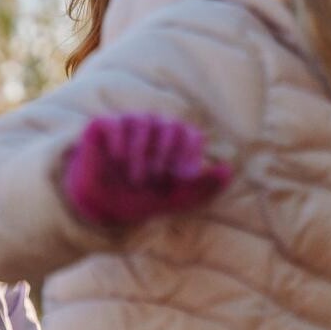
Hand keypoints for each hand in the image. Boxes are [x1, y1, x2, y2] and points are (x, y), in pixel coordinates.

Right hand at [62, 113, 232, 225]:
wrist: (101, 206)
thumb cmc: (141, 199)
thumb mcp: (176, 198)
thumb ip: (203, 187)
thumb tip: (228, 170)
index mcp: (173, 140)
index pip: (190, 134)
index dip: (188, 154)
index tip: (180, 177)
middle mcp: (154, 126)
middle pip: (170, 126)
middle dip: (164, 157)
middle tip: (154, 180)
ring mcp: (128, 123)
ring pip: (144, 123)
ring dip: (142, 155)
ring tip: (136, 178)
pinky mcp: (104, 125)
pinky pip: (118, 124)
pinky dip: (120, 145)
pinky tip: (117, 161)